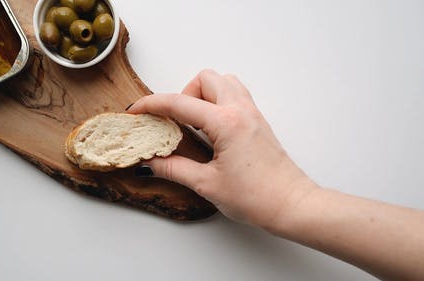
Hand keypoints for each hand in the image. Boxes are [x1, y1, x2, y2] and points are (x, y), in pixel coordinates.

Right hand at [128, 69, 317, 226]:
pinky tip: (210, 126)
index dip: (152, 104)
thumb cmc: (256, 197)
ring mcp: (252, 113)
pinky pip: (235, 95)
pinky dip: (217, 100)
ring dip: (202, 93)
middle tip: (174, 120)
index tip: (136, 110)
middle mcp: (240, 110)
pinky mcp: (258, 121)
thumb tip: (151, 162)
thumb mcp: (207, 184)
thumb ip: (174, 168)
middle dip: (182, 93)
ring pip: (223, 81)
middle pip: (205, 78)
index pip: (180, 103)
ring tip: (193, 120)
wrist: (291, 205)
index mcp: (226, 123)